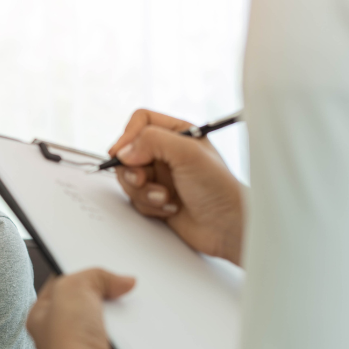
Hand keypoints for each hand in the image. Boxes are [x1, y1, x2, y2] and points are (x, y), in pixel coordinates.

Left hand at [26, 269, 134, 348]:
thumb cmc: (70, 338)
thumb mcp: (74, 287)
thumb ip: (95, 274)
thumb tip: (124, 281)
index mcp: (39, 317)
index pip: (59, 285)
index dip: (79, 271)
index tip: (98, 264)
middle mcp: (57, 335)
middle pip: (84, 302)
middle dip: (102, 293)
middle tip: (119, 283)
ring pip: (104, 320)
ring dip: (118, 313)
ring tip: (131, 301)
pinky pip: (119, 338)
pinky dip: (129, 331)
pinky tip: (137, 325)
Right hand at [111, 109, 244, 264]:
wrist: (226, 226)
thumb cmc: (219, 188)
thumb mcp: (188, 154)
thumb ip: (153, 142)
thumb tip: (124, 151)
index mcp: (178, 133)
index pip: (141, 122)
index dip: (128, 136)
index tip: (122, 154)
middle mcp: (167, 153)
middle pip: (128, 152)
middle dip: (134, 170)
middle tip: (145, 179)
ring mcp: (160, 176)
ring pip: (129, 178)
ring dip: (143, 191)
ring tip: (165, 197)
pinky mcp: (155, 197)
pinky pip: (135, 199)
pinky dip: (148, 205)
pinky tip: (170, 208)